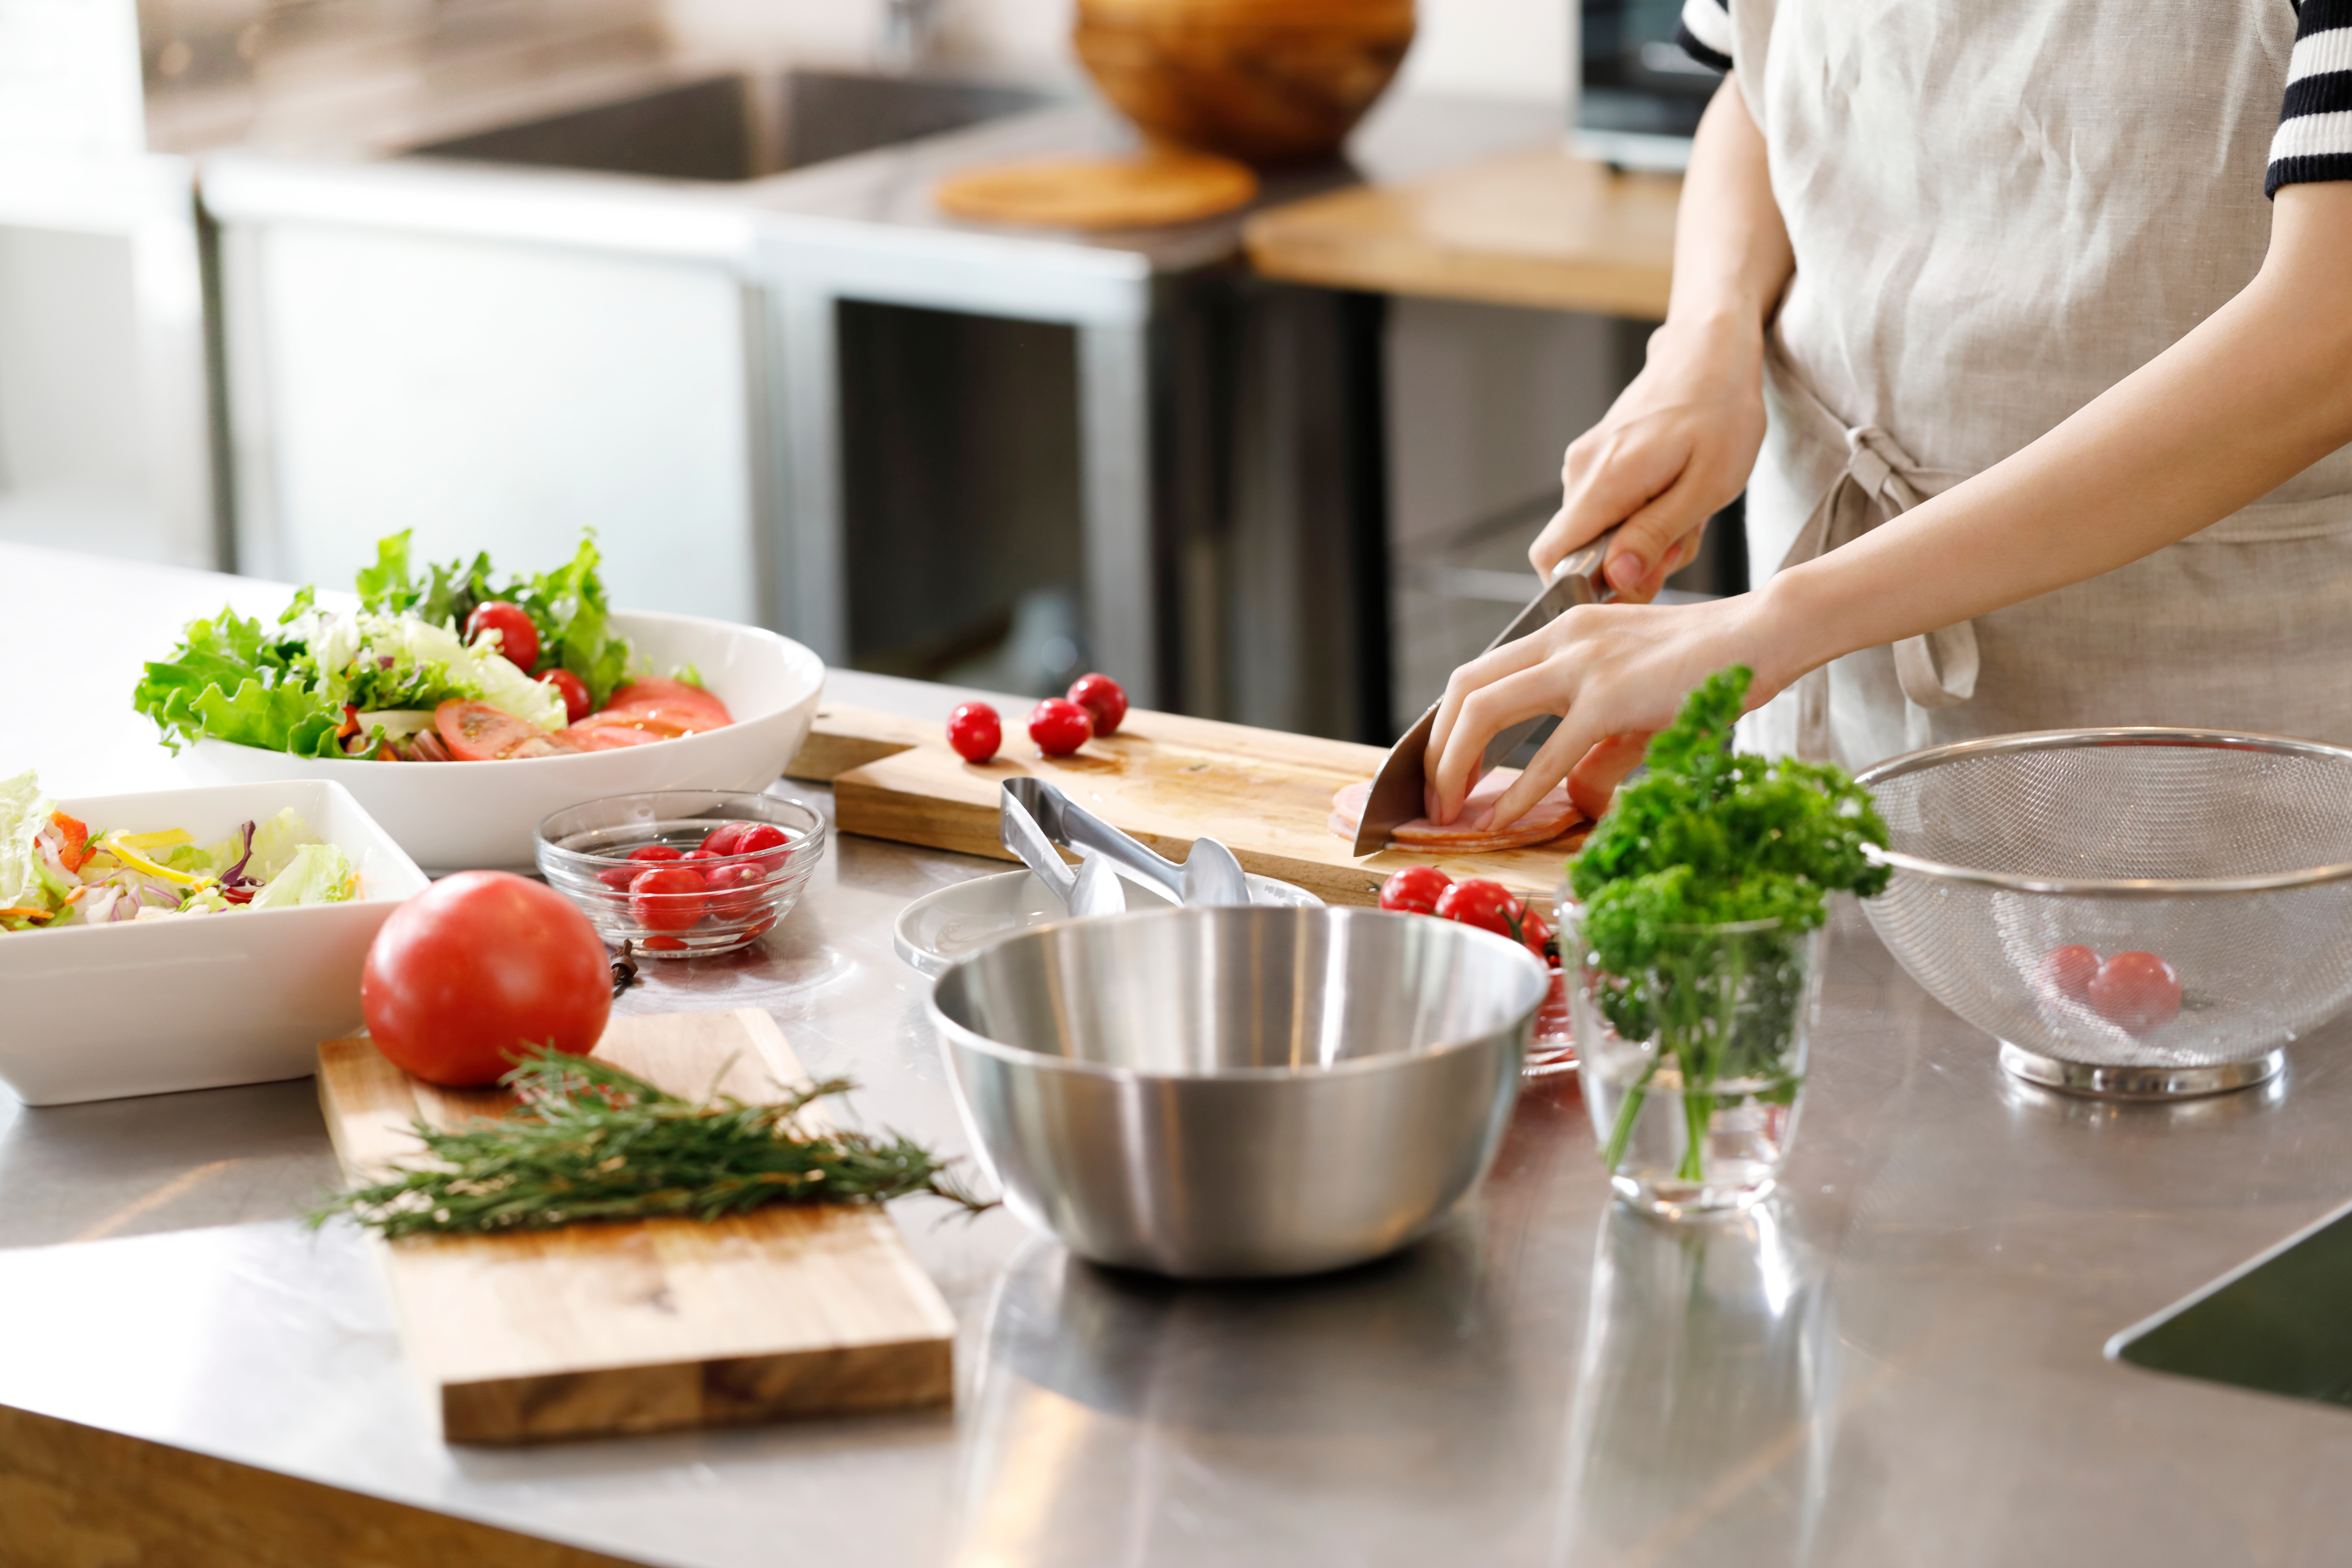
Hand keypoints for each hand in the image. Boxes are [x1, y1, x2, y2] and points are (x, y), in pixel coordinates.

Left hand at [1424, 595, 1786, 827]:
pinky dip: (1517, 791)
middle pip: (1465, 686)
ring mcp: (1583, 664)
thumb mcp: (1637, 708)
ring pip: (1484, 708)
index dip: (1448, 723)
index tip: (1442, 767)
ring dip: (1455, 762)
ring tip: (1447, 808)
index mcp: (1564, 631)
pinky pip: (1548, 752)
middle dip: (1436, 745)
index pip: (1481, 673)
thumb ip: (1598, 752)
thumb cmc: (1710, 666)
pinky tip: (1500, 819)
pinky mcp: (1611, 696)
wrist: (1764, 634)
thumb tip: (1574, 798)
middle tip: (1432, 795)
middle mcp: (1562, 638)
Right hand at [1530, 315, 1767, 602]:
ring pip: (1599, 530)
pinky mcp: (1597, 456)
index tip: (1634, 583)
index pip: (1551, 558)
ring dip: (1643, 536)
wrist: (1711, 350)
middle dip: (1631, 562)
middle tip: (1684, 538)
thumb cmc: (1720, 412)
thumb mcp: (1706, 486)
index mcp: (1605, 481)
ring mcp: (1585, 461)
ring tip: (1688, 507)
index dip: (1583, 587)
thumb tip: (1615, 580)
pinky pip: (1608, 506)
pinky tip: (1676, 491)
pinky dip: (1642, 513)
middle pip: (1582, 550)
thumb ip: (1655, 535)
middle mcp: (1581, 471)